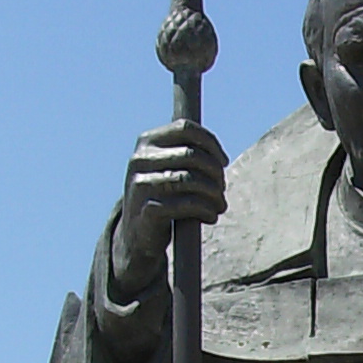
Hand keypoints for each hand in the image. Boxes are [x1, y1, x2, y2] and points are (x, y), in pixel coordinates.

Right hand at [109, 121, 227, 291]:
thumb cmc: (162, 195)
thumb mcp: (169, 167)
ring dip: (214, 193)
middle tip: (222, 188)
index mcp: (146, 142)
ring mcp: (141, 185)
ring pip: (191, 180)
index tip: (224, 161)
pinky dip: (206, 210)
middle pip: (192, 155)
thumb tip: (221, 158)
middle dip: (215, 172)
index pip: (185, 129)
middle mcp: (139, 159)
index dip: (210, 143)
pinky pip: (187, 204)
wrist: (138, 234)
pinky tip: (211, 216)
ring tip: (220, 205)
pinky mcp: (148, 210)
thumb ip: (189, 154)